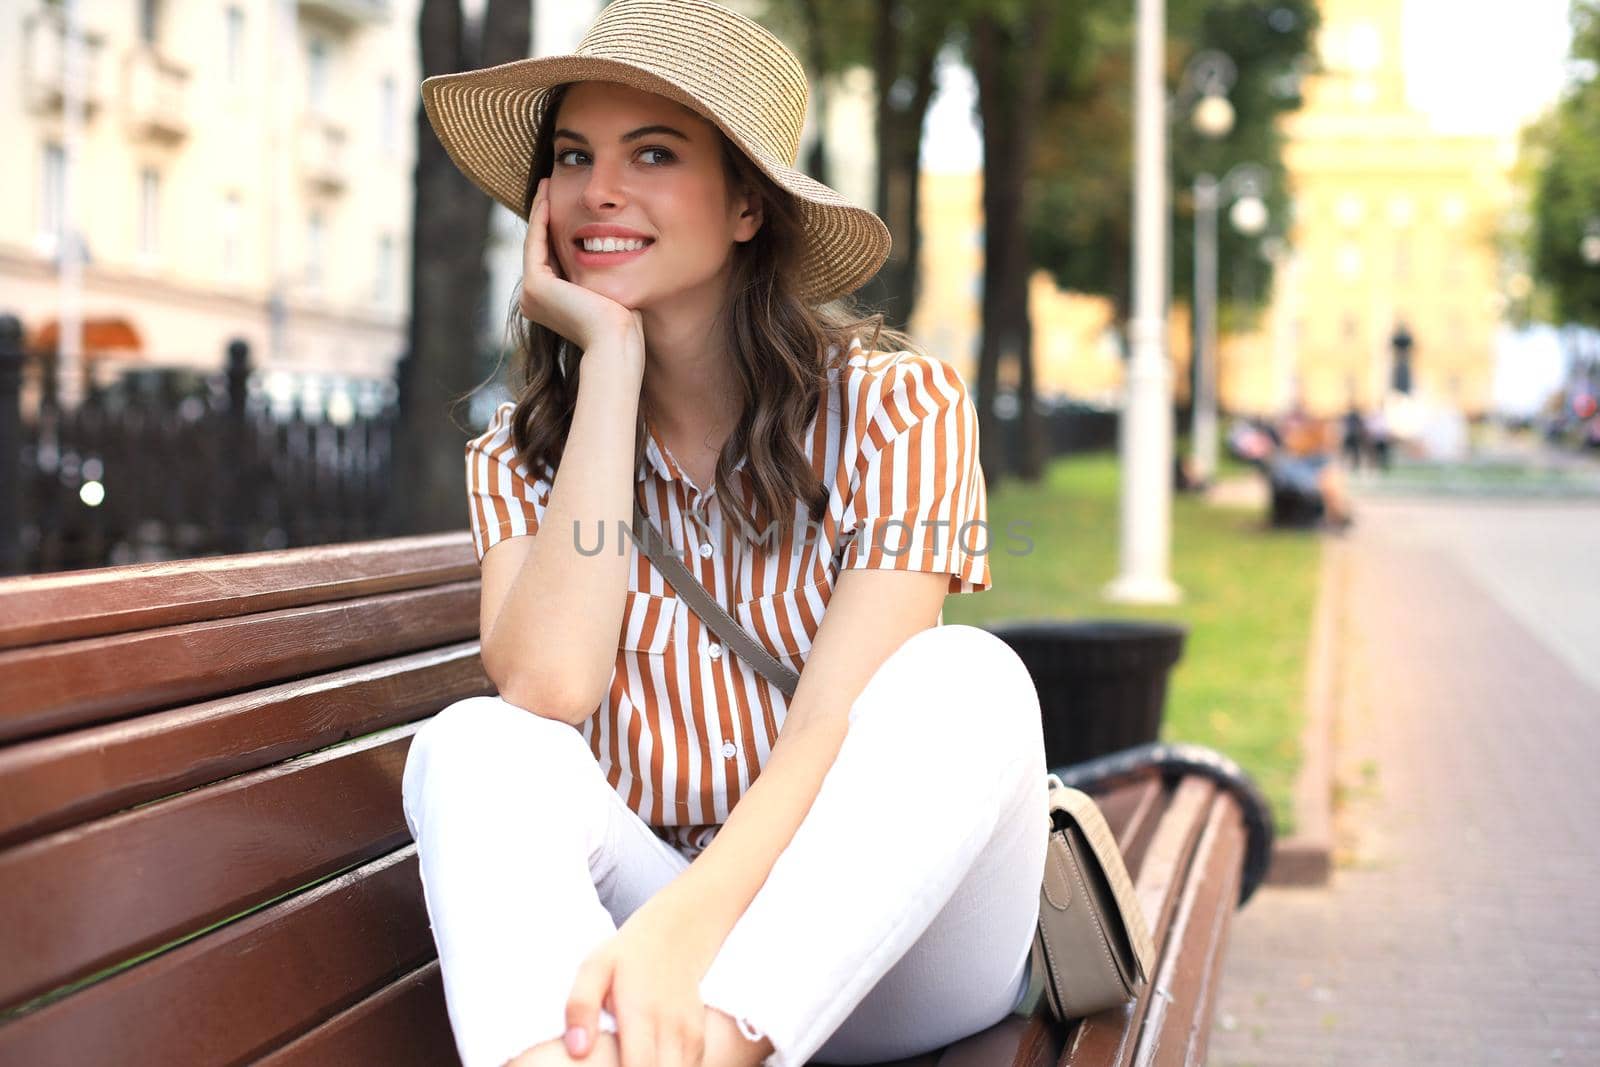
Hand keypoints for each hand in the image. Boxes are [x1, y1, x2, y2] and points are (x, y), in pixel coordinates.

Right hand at [520, 176, 644, 352]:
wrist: (617, 342)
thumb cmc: (624, 323)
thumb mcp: (608, 290)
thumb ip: (601, 273)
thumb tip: (615, 251)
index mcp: (548, 303)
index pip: (550, 257)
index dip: (555, 228)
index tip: (564, 201)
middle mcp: (533, 300)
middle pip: (540, 248)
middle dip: (545, 215)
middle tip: (549, 184)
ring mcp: (531, 294)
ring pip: (535, 242)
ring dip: (540, 210)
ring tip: (547, 183)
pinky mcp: (536, 285)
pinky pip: (537, 242)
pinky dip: (541, 218)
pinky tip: (549, 196)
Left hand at [564, 895, 710, 1066]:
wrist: (677, 933)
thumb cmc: (628, 955)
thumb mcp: (594, 968)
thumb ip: (581, 1006)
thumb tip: (577, 1050)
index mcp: (640, 1013)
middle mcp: (671, 1027)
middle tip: (619, 1059)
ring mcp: (689, 1032)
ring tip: (631, 1058)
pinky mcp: (698, 1036)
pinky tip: (651, 1058)